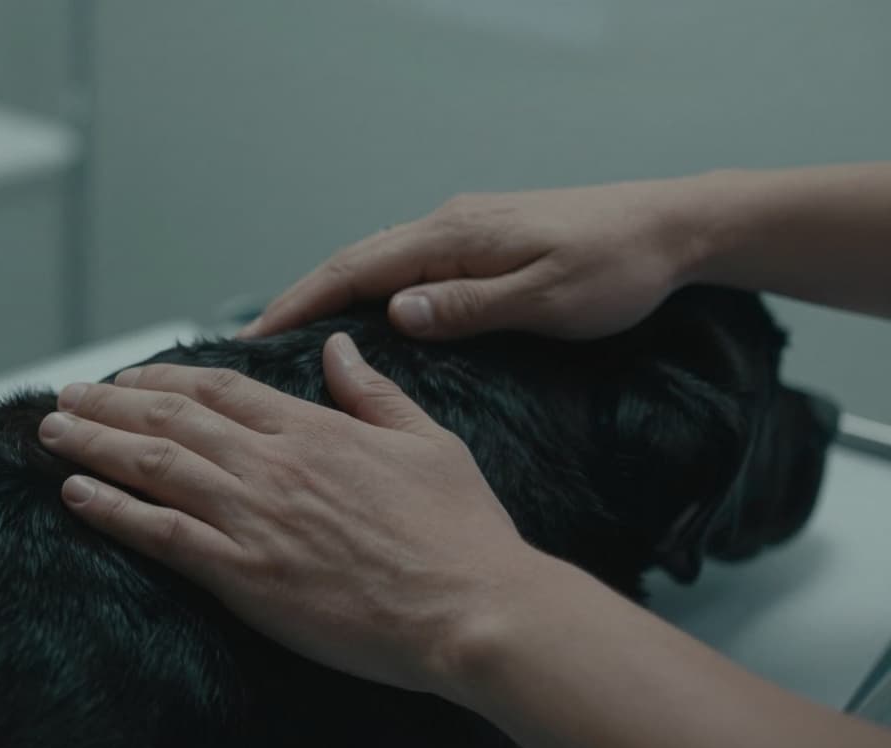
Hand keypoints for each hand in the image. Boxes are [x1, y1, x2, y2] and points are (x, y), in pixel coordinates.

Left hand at [36, 333, 540, 701]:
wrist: (473, 608)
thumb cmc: (460, 532)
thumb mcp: (427, 441)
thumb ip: (373, 392)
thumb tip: (339, 348)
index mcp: (314, 430)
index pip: (219, 388)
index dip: (164, 378)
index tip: (128, 376)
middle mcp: (273, 464)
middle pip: (171, 418)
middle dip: (109, 403)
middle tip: (66, 396)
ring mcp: (254, 518)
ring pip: (154, 466)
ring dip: (95, 444)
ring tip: (52, 431)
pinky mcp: (244, 574)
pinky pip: (161, 533)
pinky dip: (112, 510)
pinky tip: (75, 494)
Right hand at [241, 178, 707, 339]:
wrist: (672, 226)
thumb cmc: (617, 267)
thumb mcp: (545, 299)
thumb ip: (467, 307)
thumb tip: (394, 314)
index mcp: (455, 236)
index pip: (356, 270)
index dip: (301, 302)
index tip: (255, 337)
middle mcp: (449, 223)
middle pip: (355, 261)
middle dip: (301, 299)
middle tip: (255, 343)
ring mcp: (464, 228)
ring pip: (379, 260)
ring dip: (332, 293)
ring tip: (294, 334)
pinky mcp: (482, 237)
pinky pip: (406, 262)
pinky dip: (369, 288)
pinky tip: (364, 314)